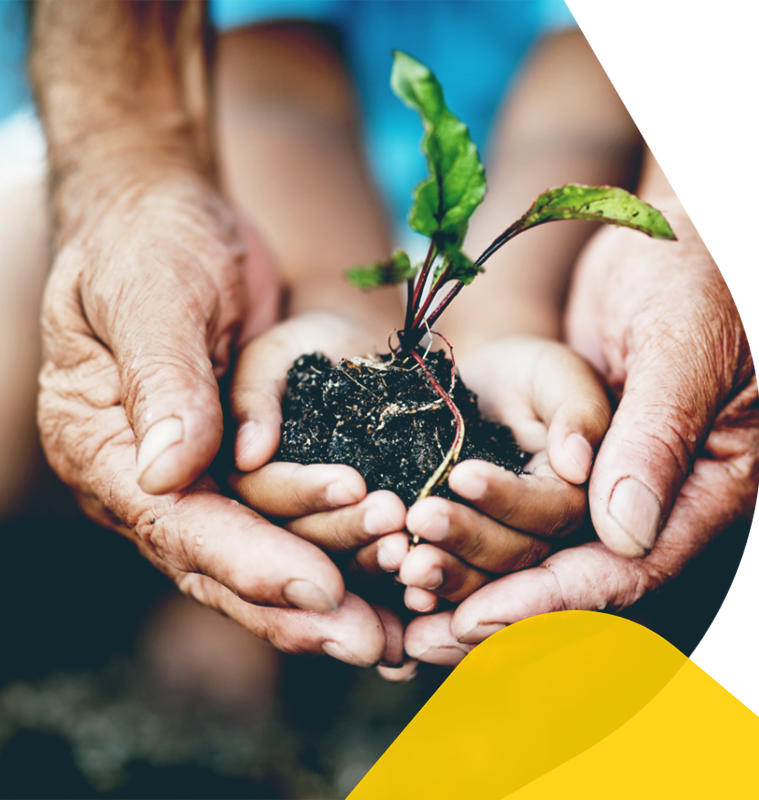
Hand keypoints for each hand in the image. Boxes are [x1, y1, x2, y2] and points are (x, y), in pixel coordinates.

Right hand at [38, 175, 399, 665]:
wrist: (170, 218)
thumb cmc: (150, 242)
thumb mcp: (151, 294)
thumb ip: (161, 379)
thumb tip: (169, 472)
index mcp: (104, 448)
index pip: (178, 524)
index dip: (249, 561)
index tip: (320, 590)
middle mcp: (147, 481)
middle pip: (222, 565)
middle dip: (300, 607)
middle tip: (377, 644)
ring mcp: (197, 478)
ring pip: (263, 555)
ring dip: (332, 592)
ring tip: (401, 626)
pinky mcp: (242, 465)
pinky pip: (291, 522)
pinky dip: (339, 556)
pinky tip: (390, 587)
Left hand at [402, 213, 758, 664]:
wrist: (628, 245)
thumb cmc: (672, 275)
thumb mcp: (678, 338)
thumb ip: (657, 431)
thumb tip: (623, 534)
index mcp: (706, 486)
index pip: (631, 567)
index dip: (554, 600)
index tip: (480, 619)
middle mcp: (652, 502)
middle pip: (574, 578)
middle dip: (497, 605)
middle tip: (421, 634)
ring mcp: (599, 488)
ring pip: (535, 559)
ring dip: (468, 583)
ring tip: (401, 601)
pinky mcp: (552, 469)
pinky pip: (508, 519)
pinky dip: (461, 543)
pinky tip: (404, 564)